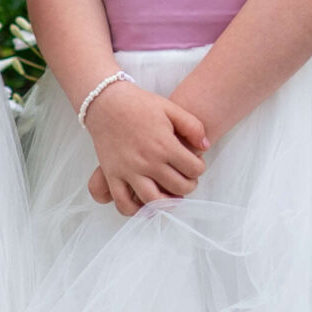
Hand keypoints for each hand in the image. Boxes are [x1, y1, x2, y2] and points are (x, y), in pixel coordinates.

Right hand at [82, 82, 207, 217]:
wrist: (105, 102)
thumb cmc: (139, 104)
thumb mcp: (170, 108)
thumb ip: (193, 126)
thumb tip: (205, 147)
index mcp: (164, 145)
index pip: (194, 169)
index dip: (199, 168)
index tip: (194, 163)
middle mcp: (147, 161)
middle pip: (179, 187)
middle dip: (188, 185)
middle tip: (185, 178)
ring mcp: (128, 171)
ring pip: (153, 201)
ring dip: (166, 202)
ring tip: (168, 194)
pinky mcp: (112, 175)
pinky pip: (123, 203)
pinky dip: (134, 210)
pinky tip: (143, 204)